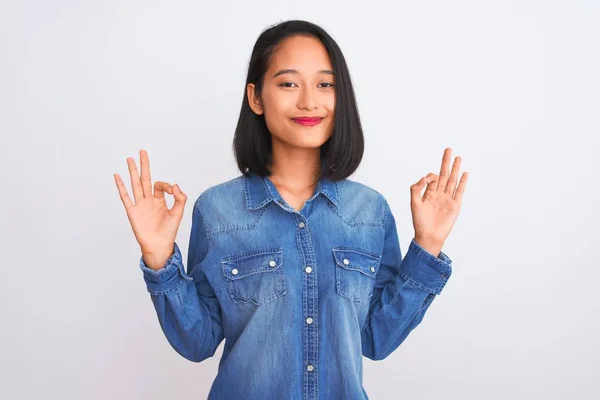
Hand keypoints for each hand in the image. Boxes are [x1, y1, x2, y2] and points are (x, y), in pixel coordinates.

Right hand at [114, 149, 187, 269]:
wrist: (159, 245)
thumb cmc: (169, 231)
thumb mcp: (178, 213)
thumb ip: (180, 198)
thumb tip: (175, 185)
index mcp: (160, 200)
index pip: (160, 185)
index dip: (166, 185)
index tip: (172, 191)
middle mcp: (149, 200)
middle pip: (145, 179)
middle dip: (144, 165)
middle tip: (142, 152)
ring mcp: (139, 205)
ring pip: (135, 185)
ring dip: (132, 172)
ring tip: (129, 159)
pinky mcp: (132, 212)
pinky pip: (125, 197)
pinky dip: (121, 186)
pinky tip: (117, 176)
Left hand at [410, 147, 467, 249]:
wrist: (429, 236)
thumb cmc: (420, 222)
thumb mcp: (414, 203)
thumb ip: (417, 188)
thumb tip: (425, 177)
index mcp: (429, 193)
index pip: (432, 179)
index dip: (430, 176)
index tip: (427, 179)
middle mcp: (439, 194)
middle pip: (444, 175)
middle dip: (446, 162)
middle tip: (448, 149)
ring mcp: (448, 199)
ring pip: (452, 181)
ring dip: (455, 169)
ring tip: (458, 157)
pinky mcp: (455, 205)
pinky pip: (460, 191)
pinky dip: (462, 182)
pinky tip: (464, 173)